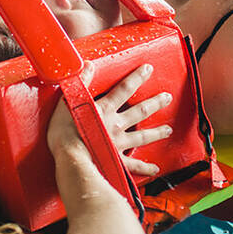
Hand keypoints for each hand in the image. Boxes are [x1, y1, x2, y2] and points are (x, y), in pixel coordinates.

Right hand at [48, 63, 172, 177]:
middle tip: (167, 98)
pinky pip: (133, 165)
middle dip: (154, 103)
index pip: (124, 89)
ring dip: (156, 132)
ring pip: (142, 137)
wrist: (70, 159)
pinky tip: (154, 168)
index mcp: (104, 109)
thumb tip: (89, 65)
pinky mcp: (116, 161)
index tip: (149, 69)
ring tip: (168, 130)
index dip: (137, 77)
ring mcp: (118, 144)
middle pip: (139, 111)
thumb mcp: (69, 101)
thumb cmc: (65, 132)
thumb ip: (80, 82)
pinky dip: (145, 167)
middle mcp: (115, 125)